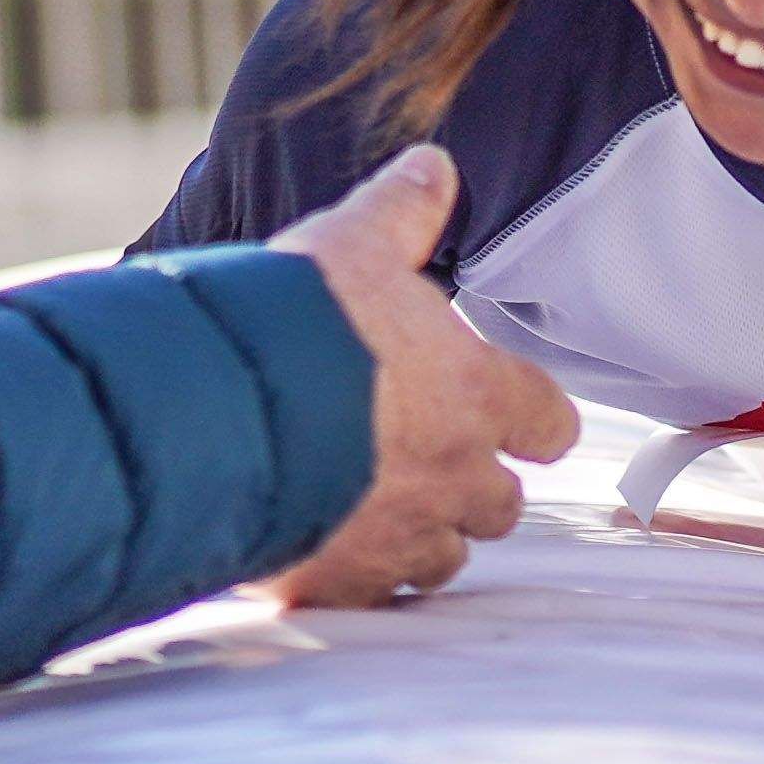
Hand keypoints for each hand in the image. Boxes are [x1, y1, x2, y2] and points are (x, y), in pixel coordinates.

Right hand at [259, 145, 580, 610]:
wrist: (213, 416)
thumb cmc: (294, 325)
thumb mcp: (350, 243)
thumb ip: (400, 211)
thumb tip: (434, 165)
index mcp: (475, 396)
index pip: (550, 422)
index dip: (534, 419)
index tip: (516, 414)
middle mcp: (454, 478)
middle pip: (502, 503)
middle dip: (473, 485)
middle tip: (425, 453)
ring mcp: (400, 541)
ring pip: (444, 559)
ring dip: (423, 537)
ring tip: (376, 503)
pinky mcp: (340, 586)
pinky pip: (371, 598)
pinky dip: (357, 579)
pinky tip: (323, 550)